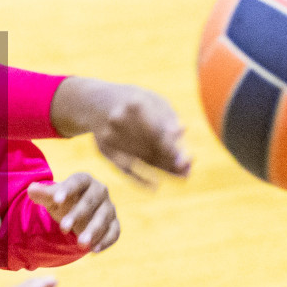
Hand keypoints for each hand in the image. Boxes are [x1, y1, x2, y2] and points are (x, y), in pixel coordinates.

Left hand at [27, 172, 119, 251]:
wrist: (76, 212)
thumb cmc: (63, 201)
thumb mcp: (52, 198)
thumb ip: (43, 194)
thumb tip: (31, 189)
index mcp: (84, 180)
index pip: (77, 182)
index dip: (67, 190)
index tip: (56, 200)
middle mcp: (100, 191)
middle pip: (90, 202)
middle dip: (77, 215)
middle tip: (63, 228)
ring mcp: (108, 208)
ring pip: (103, 218)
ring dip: (93, 231)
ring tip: (80, 244)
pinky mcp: (114, 224)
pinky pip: (113, 232)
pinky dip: (105, 241)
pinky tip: (94, 250)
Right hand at [50, 78, 190, 184]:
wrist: (95, 102)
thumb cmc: (133, 100)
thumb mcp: (151, 99)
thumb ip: (168, 115)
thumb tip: (182, 132)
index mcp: (135, 104)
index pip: (158, 132)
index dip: (173, 148)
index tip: (190, 159)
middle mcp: (119, 120)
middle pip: (150, 147)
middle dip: (172, 162)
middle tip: (188, 172)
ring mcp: (109, 136)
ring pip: (141, 159)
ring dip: (162, 170)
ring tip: (182, 177)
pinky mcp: (104, 149)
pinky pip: (124, 168)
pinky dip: (139, 179)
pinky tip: (154, 186)